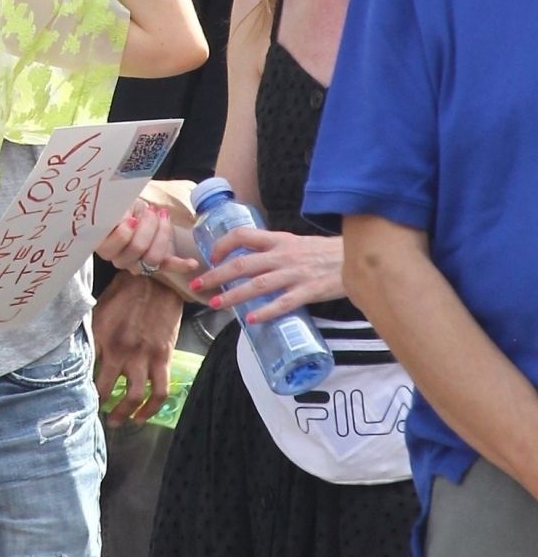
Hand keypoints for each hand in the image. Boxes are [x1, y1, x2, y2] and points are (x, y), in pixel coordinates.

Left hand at [93, 270, 183, 424]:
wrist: (157, 280)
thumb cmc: (124, 293)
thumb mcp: (98, 311)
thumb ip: (90, 336)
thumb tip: (78, 355)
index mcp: (102, 339)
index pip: (87, 373)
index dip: (82, 390)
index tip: (79, 398)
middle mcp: (122, 352)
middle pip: (109, 391)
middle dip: (104, 408)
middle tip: (100, 415)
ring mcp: (144, 357)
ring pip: (135, 396)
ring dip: (126, 413)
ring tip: (120, 421)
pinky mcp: (163, 358)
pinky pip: (160, 391)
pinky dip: (152, 408)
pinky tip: (143, 415)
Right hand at [96, 199, 198, 280]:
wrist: (133, 211)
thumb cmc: (122, 207)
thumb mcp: (114, 206)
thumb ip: (115, 213)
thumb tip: (125, 218)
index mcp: (105, 247)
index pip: (114, 244)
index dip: (125, 228)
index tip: (130, 215)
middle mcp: (119, 260)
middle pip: (137, 248)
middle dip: (148, 224)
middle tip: (150, 210)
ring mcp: (139, 264)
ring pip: (153, 257)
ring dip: (162, 232)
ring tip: (162, 216)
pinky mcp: (158, 263)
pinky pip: (169, 266)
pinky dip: (181, 265)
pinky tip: (192, 263)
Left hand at [191, 228, 343, 320]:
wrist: (359, 257)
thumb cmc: (326, 253)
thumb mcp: (297, 244)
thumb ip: (275, 251)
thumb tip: (251, 262)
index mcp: (279, 240)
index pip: (242, 236)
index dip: (222, 245)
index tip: (211, 257)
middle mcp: (283, 255)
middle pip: (242, 264)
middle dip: (216, 275)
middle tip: (198, 285)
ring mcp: (295, 274)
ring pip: (257, 285)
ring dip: (234, 296)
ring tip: (216, 304)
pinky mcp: (309, 291)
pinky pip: (284, 303)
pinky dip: (266, 312)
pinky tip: (252, 320)